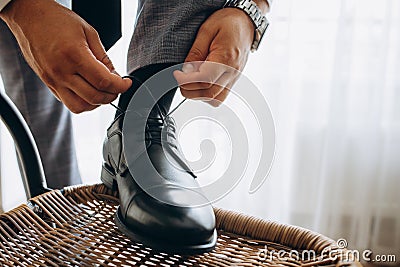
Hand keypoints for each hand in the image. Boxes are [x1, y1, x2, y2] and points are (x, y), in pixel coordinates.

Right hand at [0, 0, 131, 112]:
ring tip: (103, 91)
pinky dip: (83, 101)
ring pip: (80, 107)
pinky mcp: (48, 83)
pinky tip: (88, 90)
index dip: (120, 86)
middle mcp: (62, 72)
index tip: (126, 83)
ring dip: (96, 103)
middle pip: (94, 97)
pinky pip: (68, 102)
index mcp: (74, 55)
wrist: (29, 16)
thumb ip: (104, 57)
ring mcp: (53, 80)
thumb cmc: (56, 20)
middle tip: (117, 87)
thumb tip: (115, 76)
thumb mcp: (88, 32)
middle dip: (112, 95)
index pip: (104, 82)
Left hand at [173, 5, 262, 106]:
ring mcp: (234, 78)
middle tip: (180, 79)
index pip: (204, 80)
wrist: (246, 22)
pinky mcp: (233, 80)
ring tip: (190, 82)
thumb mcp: (206, 31)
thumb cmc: (228, 22)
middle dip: (189, 90)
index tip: (177, 74)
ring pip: (215, 99)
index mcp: (226, 58)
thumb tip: (186, 71)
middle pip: (209, 93)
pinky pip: (220, 96)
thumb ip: (196, 52)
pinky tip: (201, 84)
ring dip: (198, 95)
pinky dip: (207, 95)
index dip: (186, 81)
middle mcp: (232, 71)